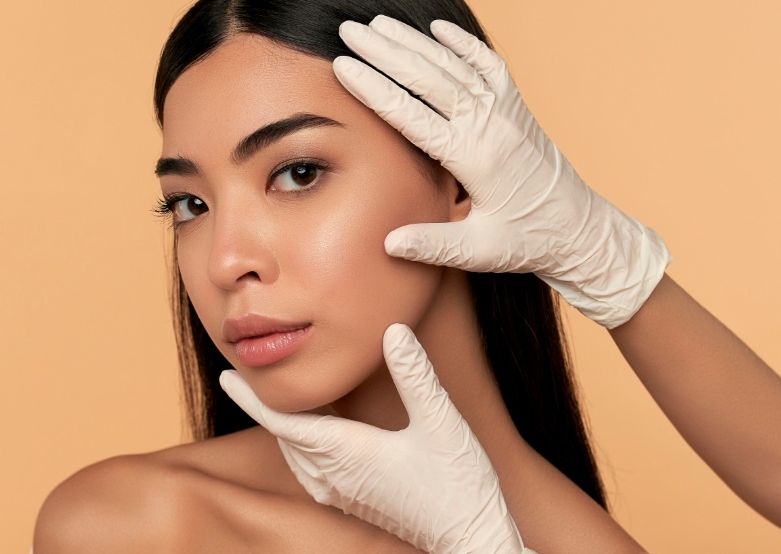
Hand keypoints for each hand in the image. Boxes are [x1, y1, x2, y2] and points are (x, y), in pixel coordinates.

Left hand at [220, 323, 535, 553]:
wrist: (469, 536)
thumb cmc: (456, 483)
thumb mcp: (439, 421)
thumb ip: (415, 374)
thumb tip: (394, 331)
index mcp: (346, 451)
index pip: (282, 421)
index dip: (253, 397)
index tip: (227, 376)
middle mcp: (334, 474)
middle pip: (283, 436)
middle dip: (264, 405)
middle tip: (247, 377)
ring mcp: (342, 491)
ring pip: (295, 453)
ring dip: (282, 424)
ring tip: (276, 398)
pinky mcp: (352, 500)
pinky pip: (310, 468)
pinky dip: (301, 443)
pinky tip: (314, 432)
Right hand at [332, 17, 670, 328]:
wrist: (581, 230)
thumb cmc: (530, 242)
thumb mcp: (480, 252)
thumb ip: (433, 244)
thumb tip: (388, 242)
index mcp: (474, 158)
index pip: (412, 114)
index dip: (374, 88)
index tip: (343, 65)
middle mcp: (490, 125)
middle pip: (428, 77)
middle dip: (385, 51)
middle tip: (348, 29)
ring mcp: (506, 112)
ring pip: (454, 65)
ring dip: (414, 41)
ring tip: (378, 22)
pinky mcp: (517, 109)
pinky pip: (488, 65)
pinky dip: (463, 43)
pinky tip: (437, 28)